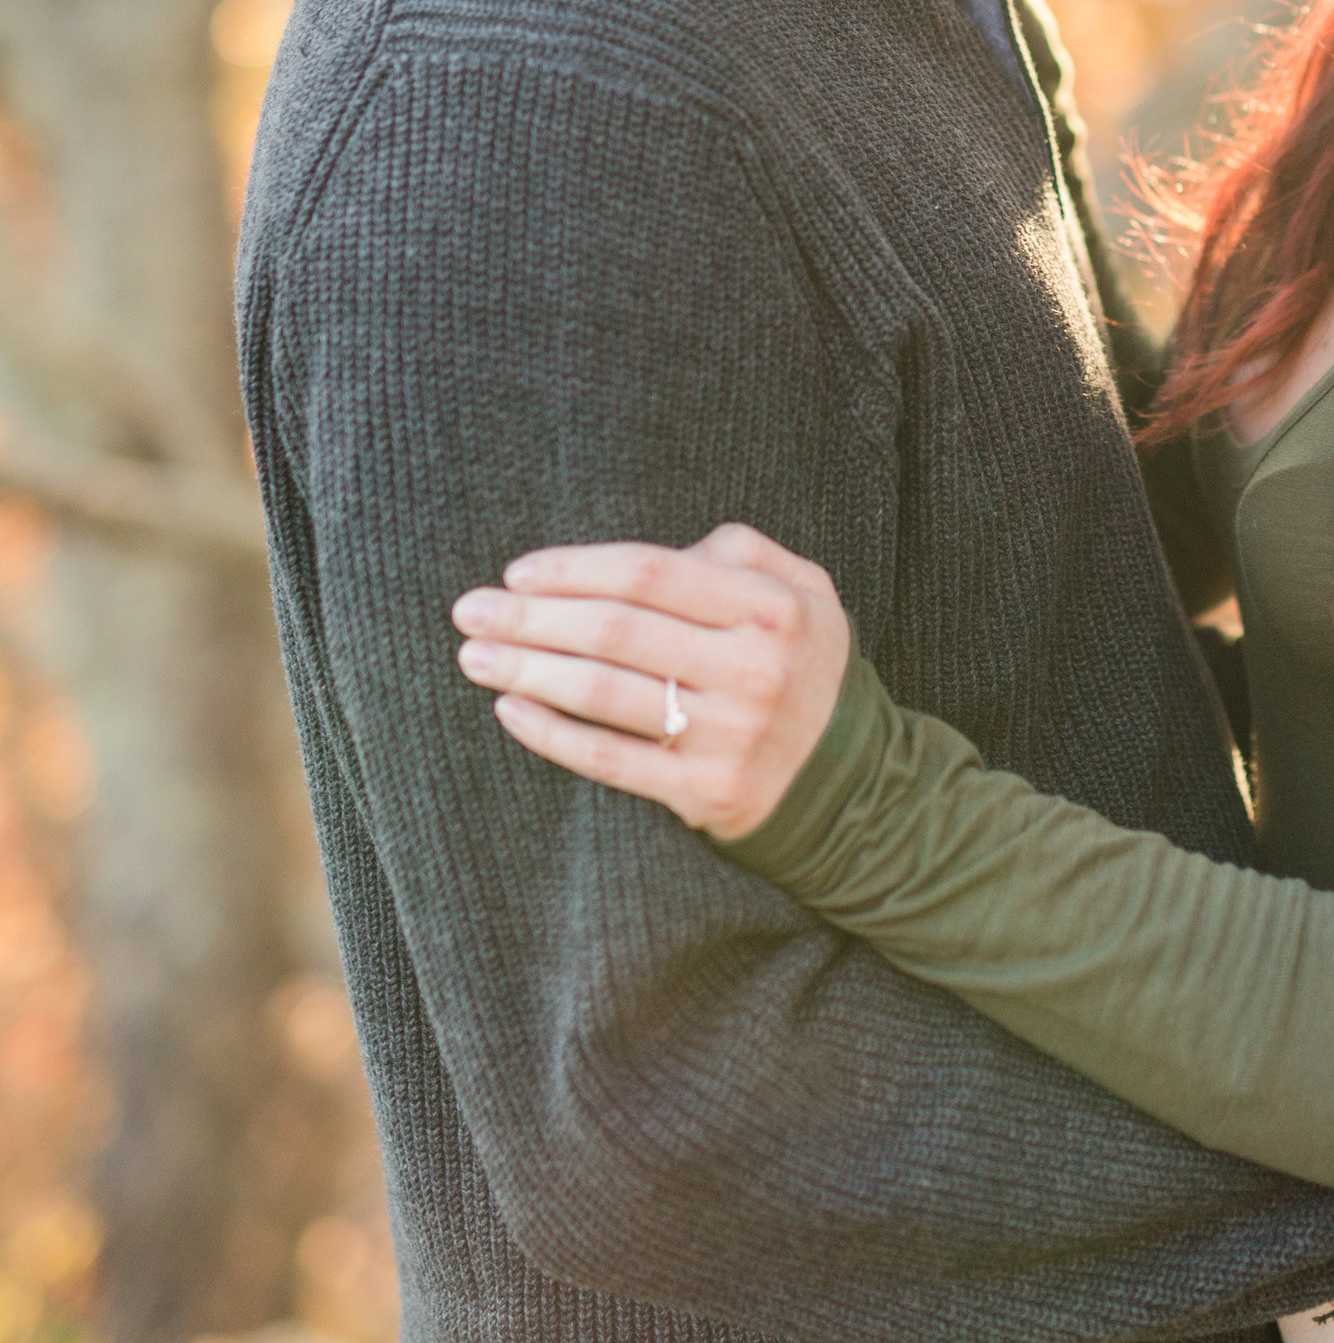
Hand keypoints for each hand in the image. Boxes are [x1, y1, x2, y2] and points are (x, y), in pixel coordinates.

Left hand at [451, 522, 849, 839]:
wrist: (854, 779)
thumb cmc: (804, 665)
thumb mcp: (802, 589)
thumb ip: (736, 551)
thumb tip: (646, 561)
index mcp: (769, 605)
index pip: (649, 574)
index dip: (575, 569)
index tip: (518, 572)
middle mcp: (750, 667)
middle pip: (615, 631)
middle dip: (531, 617)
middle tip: (470, 610)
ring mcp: (726, 734)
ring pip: (603, 694)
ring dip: (526, 671)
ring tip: (476, 657)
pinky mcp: (704, 791)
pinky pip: (610, 759)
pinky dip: (551, 735)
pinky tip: (511, 712)